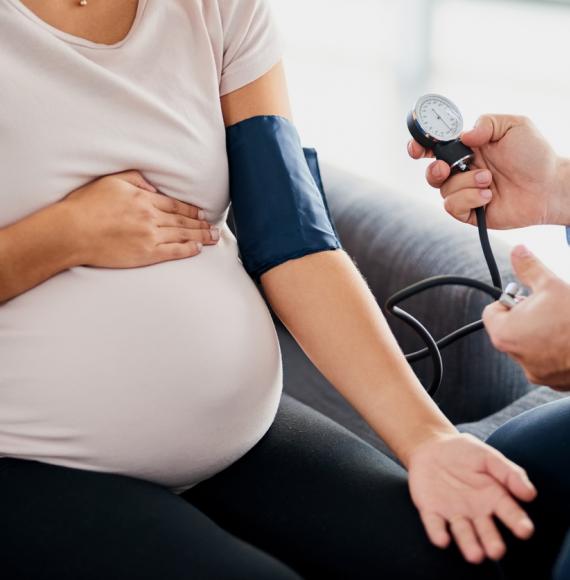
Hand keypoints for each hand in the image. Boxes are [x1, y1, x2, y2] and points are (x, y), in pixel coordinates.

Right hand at [61, 171, 219, 267]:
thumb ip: (136, 179)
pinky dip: (188, 250)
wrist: (72, 231)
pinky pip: (173, 252)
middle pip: (183, 221)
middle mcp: (151, 217)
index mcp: (144, 198)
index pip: (175, 205)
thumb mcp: (111, 181)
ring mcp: (150, 236)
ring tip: (214, 238)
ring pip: (182, 235)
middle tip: (215, 227)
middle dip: (202, 224)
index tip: (202, 213)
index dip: (191, 210)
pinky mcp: (146, 254)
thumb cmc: (86, 205)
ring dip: (201, 236)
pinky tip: (198, 249)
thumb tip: (154, 187)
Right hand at [408, 115, 569, 227]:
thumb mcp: (514, 126)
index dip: (420, 146)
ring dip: (465, 184)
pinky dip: (469, 199)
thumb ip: (486, 123)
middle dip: (434, 170)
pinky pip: (453, 207)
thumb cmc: (535, 155)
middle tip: (447, 168)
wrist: (549, 187)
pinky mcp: (470, 212)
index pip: (436, 147)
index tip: (416, 148)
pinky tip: (488, 196)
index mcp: (467, 149)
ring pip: (443, 190)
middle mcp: (463, 170)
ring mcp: (465, 192)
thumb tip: (463, 136)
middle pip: (431, 172)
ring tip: (489, 180)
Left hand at [408, 432, 536, 563]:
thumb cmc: (464, 452)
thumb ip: (508, 473)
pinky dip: (438, 532)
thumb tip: (530, 494)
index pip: (510, 513)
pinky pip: (435, 524)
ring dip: (468, 544)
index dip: (518, 522)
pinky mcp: (431, 511)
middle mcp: (476, 511)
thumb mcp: (488, 456)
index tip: (525, 530)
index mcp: (494, 498)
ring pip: (463, 533)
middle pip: (486, 531)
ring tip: (475, 555)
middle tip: (496, 551)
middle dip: (492, 542)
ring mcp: (453, 513)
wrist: (430, 445)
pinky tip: (442, 539)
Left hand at [483, 245, 569, 389]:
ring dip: (540, 334)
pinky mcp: (554, 382)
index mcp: (505, 334)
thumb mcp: (550, 285)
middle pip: (510, 329)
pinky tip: (569, 340)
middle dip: (526, 316)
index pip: (491, 312)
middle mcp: (515, 356)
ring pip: (530, 346)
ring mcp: (536, 372)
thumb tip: (517, 251)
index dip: (508, 300)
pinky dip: (555, 352)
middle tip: (547, 308)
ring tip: (561, 324)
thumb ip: (528, 268)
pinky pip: (547, 362)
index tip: (526, 296)